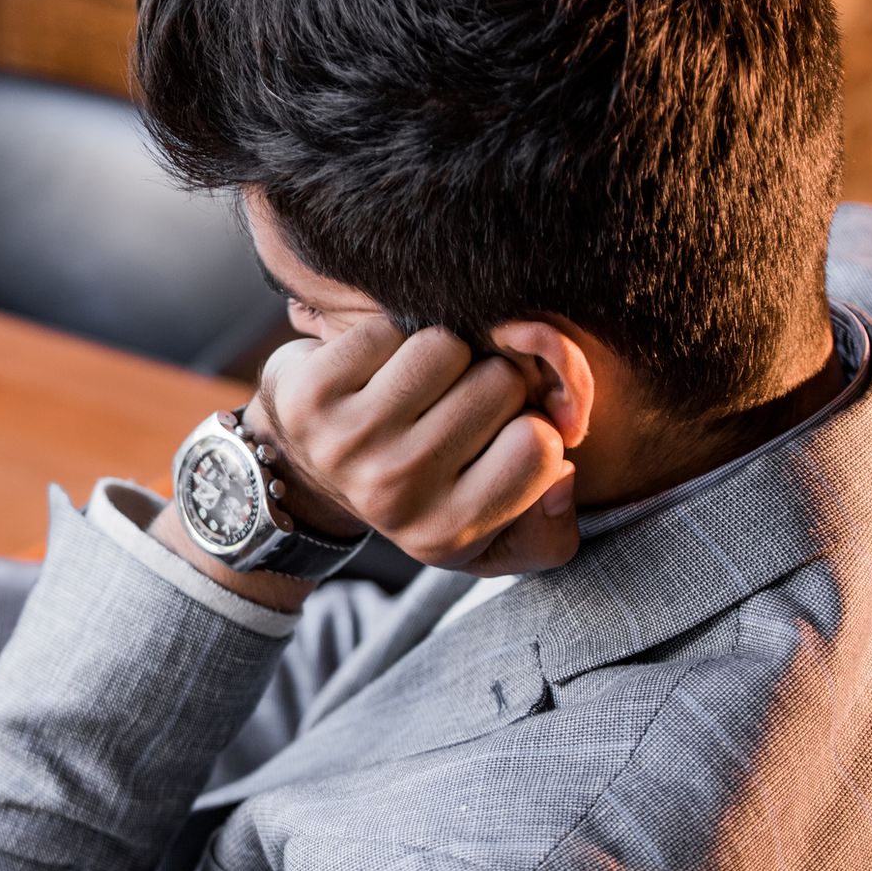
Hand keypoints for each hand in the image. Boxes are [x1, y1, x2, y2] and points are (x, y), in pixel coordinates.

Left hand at [248, 318, 578, 576]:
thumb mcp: (492, 540)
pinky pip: (390, 330)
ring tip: (418, 389)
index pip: (541, 445)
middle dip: (490, 383)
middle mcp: (395, 492)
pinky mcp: (310, 393)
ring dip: (443, 356)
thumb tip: (564, 476)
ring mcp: (348, 441)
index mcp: (447, 533)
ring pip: (447, 346)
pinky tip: (376, 374)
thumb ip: (551, 529)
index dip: (532, 427)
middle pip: (500, 383)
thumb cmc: (420, 493)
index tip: (501, 438)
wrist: (307, 470)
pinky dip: (392, 339)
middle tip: (455, 406)